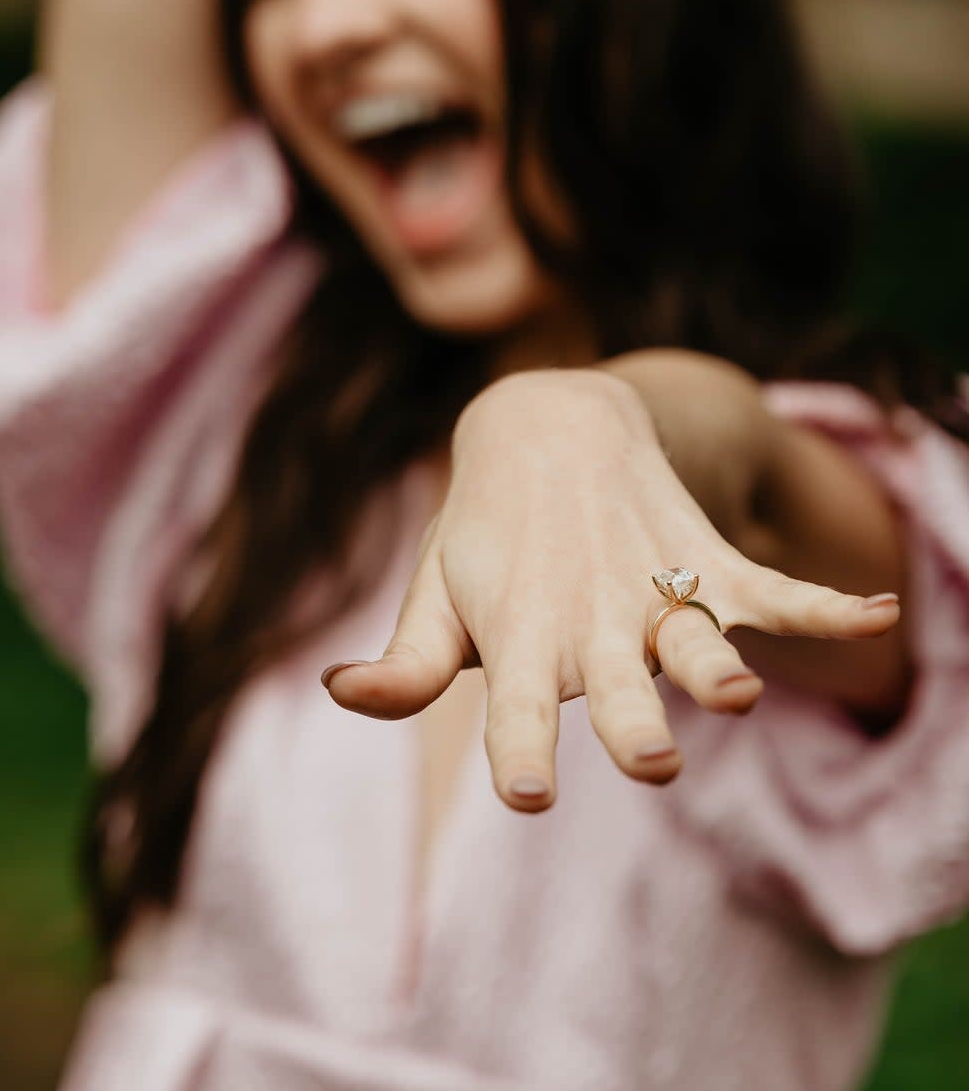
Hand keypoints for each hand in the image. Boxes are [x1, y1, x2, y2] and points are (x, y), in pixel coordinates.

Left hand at [322, 369, 900, 808]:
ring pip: (695, 634)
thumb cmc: (484, 536)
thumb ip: (406, 662)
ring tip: (739, 686)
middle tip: (650, 759)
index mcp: (525, 640)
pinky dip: (823, 602)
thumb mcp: (437, 593)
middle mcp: (593, 620)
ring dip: (719, 660)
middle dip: (637, 723)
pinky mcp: (701, 562)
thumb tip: (341, 693)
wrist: (546, 425)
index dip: (524, 749)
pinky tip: (875, 610)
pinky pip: (770, 588)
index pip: (520, 710)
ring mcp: (653, 589)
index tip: (529, 790)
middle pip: (620, 684)